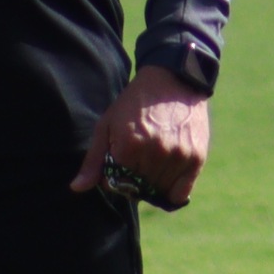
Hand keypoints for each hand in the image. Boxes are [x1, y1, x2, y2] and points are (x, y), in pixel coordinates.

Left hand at [74, 69, 208, 208]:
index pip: (116, 184)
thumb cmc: (135, 103)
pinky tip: (167, 173)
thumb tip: (77, 188)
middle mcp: (155, 153)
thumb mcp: (108, 124)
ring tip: (153, 162)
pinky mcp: (196, 159)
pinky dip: (173, 189)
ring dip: (153, 185)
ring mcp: (178, 157)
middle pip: (138, 190)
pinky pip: (180, 193)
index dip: (114, 177)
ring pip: (159, 192)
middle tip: (137, 162)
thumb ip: (94, 159)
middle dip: (133, 182)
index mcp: (129, 146)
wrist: (174, 80)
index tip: (120, 163)